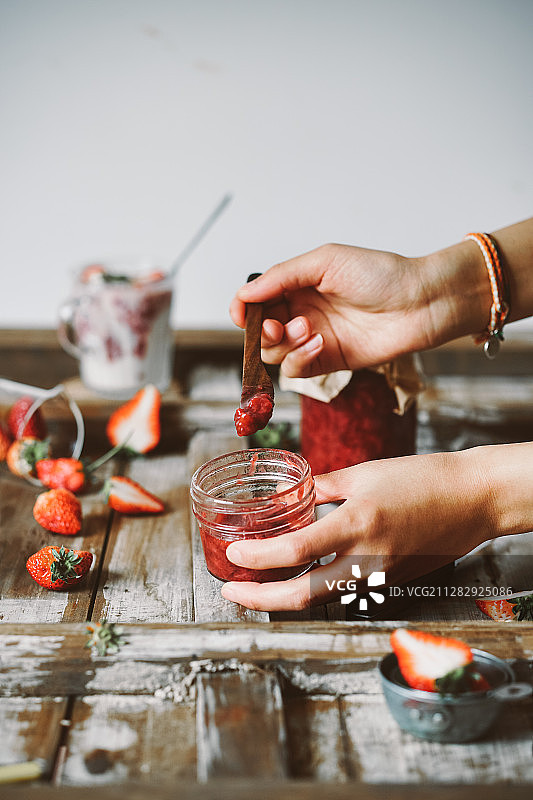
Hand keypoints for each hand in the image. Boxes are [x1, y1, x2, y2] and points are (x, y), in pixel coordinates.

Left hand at [220, 447, 497, 610]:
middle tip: (232, 591)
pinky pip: (342, 592)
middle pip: (302, 597)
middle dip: (259, 600)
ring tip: (256, 585)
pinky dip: (313, 589)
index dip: (258, 557)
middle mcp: (366, 559)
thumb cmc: (421, 479)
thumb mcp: (363, 473)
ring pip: (319, 600)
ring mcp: (379, 577)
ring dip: (282, 597)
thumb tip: (286, 496)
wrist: (470, 500)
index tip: (234, 553)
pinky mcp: (388, 583)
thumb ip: (320, 488)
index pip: (295, 551)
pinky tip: (296, 576)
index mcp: (357, 524)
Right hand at [230, 242, 484, 378]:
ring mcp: (314, 338)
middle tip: (279, 326)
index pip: (258, 300)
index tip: (242, 314)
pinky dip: (299, 360)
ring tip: (308, 330)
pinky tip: (318, 345)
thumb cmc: (380, 274)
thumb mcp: (325, 261)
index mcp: (299, 285)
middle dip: (263, 330)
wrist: (419, 302)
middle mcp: (302, 312)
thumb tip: (245, 293)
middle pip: (261, 330)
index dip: (244, 309)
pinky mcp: (329, 362)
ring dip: (283, 344)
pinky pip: (296, 371)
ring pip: (274, 353)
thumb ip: (281, 276)